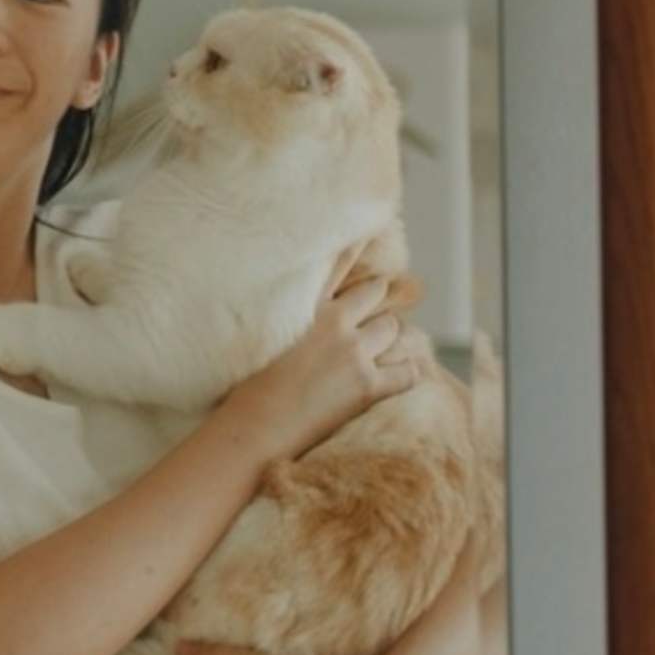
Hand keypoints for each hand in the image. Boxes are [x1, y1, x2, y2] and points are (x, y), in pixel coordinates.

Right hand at [231, 260, 415, 460]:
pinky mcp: (368, 386)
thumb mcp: (261, 338)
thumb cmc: (247, 388)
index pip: (337, 265)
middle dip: (378, 302)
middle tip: (377, 310)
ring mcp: (354, 354)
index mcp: (306, 308)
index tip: (370, 226)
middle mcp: (334, 323)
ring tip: (385, 346)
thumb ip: (285, 317)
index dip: (356, 247)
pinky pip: (406, 372)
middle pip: (375, 296)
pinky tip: (405, 373)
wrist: (255, 427)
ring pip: (392, 330)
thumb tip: (265, 305)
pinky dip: (408, 372)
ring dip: (390, 337)